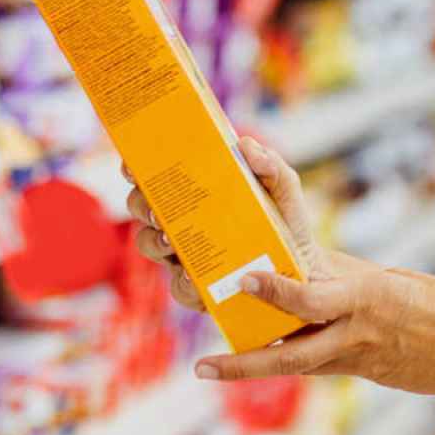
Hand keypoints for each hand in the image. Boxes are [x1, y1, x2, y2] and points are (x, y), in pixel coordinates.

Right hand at [126, 133, 337, 311]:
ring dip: (152, 241)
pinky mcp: (198, 289)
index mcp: (198, 194)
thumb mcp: (283, 189)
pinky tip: (192, 277)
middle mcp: (184, 222)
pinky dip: (183, 282)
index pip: (158, 177)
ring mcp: (186, 255)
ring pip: (150, 246)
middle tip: (155, 209)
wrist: (303, 271)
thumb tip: (245, 146)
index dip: (137, 170)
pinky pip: (179, 288)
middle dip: (141, 205)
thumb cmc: (285, 224)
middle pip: (143, 209)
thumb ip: (270, 165)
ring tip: (169, 241)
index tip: (132, 166)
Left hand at [193, 269, 434, 396]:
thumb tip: (302, 265)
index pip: (314, 300)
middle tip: (204, 366)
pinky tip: (257, 357)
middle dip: (246, 363)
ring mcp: (357, 360)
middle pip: (293, 356)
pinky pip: (316, 365)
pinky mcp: (360, 373)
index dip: (278, 292)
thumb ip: (346, 277)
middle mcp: (355, 335)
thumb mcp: (391, 280)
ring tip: (212, 368)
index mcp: (366, 300)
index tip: (246, 279)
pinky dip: (288, 358)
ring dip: (251, 368)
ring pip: (296, 367)